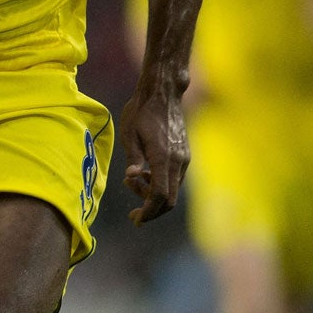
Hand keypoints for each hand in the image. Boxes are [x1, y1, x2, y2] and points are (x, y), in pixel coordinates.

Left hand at [120, 82, 187, 224]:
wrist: (162, 93)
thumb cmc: (140, 111)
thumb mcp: (129, 133)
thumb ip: (133, 158)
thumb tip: (133, 178)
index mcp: (164, 157)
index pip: (160, 195)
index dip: (148, 211)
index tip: (135, 219)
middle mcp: (178, 161)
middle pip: (170, 199)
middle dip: (152, 210)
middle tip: (133, 214)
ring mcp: (184, 158)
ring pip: (173, 190)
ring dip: (153, 194)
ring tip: (131, 181)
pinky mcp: (183, 155)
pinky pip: (174, 179)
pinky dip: (160, 184)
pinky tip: (144, 174)